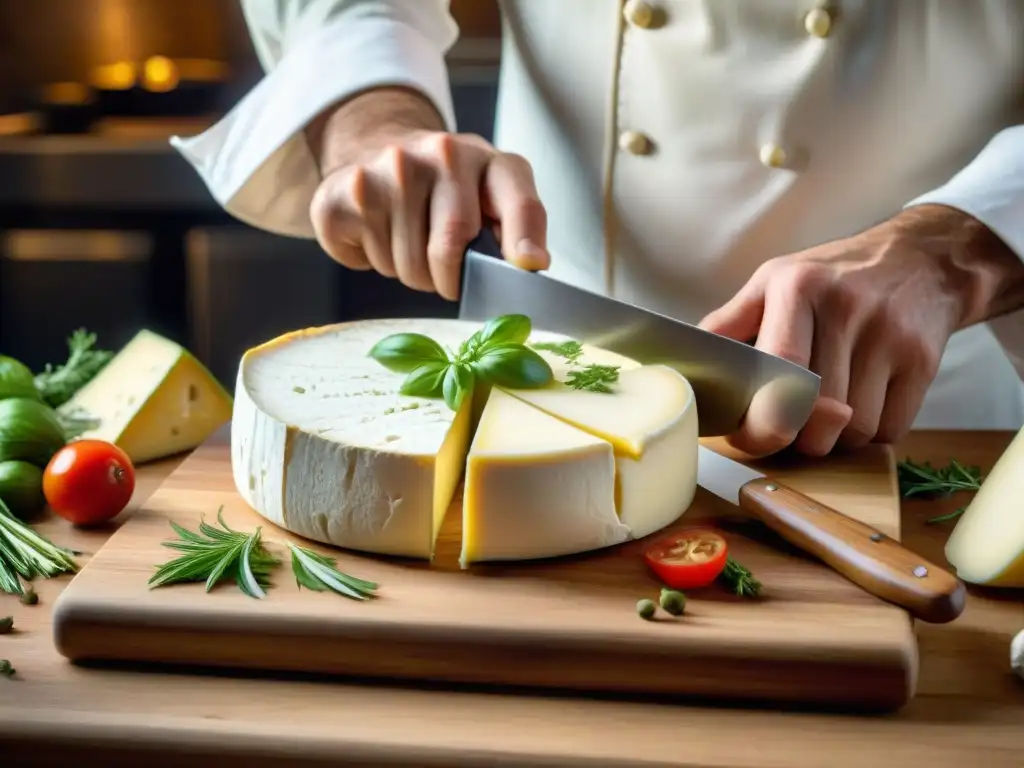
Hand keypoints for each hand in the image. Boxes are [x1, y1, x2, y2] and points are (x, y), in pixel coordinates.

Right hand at [307, 89, 547, 299]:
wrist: (379, 148)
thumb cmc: (446, 190)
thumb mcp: (491, 198)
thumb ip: (516, 230)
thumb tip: (531, 265)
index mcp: (488, 160)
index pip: (517, 200)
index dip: (524, 238)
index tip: (529, 267)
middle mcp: (440, 153)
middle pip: (450, 249)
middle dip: (449, 280)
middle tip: (444, 273)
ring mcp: (387, 168)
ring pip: (407, 266)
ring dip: (410, 273)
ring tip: (408, 242)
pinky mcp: (342, 192)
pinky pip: (366, 261)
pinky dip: (371, 262)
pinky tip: (377, 233)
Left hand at [700, 205, 1023, 456]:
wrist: (920, 258)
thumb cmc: (832, 277)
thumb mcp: (774, 281)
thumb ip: (728, 324)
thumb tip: (684, 364)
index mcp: (797, 288)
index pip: (780, 371)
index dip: (763, 421)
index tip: (753, 437)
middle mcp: (846, 308)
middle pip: (816, 414)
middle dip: (798, 436)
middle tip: (791, 425)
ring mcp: (890, 334)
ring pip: (853, 430)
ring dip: (836, 437)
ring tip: (829, 410)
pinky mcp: (924, 360)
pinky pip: (890, 430)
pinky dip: (873, 433)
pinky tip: (864, 403)